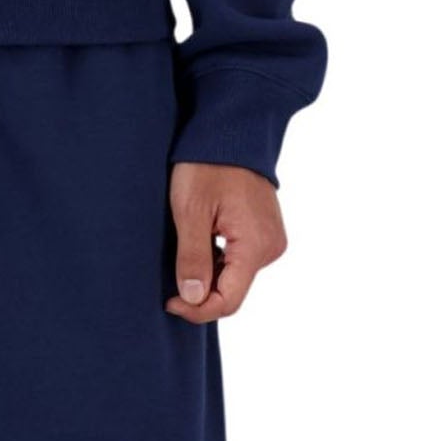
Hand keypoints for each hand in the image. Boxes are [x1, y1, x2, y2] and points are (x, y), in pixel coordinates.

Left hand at [166, 163, 287, 322]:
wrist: (232, 130)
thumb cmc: (208, 164)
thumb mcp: (190, 211)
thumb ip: (192, 258)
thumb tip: (193, 299)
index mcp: (255, 246)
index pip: (228, 302)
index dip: (196, 310)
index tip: (169, 301)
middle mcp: (270, 248)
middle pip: (233, 292)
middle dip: (200, 293)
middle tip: (170, 277)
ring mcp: (270, 240)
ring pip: (235, 279)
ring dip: (208, 276)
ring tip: (185, 252)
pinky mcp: (265, 233)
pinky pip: (240, 261)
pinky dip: (218, 263)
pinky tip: (200, 244)